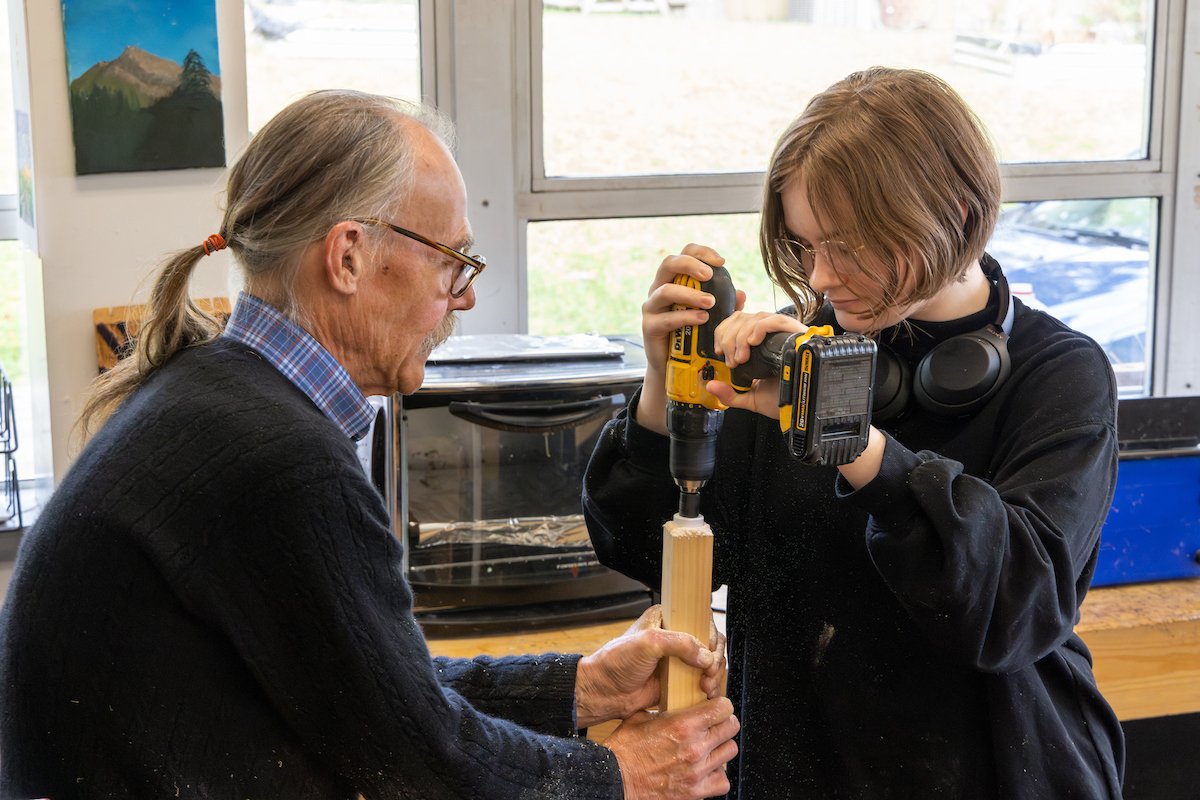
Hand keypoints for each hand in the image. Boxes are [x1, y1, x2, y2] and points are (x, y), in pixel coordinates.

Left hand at [575, 605, 726, 727]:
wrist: (604, 692)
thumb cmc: (616, 663)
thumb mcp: (648, 644)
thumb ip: (679, 644)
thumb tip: (706, 656)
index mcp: (666, 619)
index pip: (700, 619)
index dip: (710, 635)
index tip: (709, 652)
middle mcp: (675, 637)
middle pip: (711, 642)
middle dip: (715, 659)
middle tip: (708, 673)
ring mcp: (678, 659)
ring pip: (710, 662)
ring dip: (714, 674)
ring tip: (706, 686)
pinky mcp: (678, 679)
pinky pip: (702, 680)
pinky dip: (710, 686)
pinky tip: (707, 693)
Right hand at [606, 697, 739, 799]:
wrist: (616, 780)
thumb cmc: (624, 750)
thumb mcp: (642, 718)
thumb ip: (665, 710)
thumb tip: (677, 704)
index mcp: (682, 725)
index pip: (723, 708)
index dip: (721, 705)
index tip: (717, 707)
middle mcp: (694, 747)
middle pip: (731, 727)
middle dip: (723, 723)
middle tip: (714, 725)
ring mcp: (697, 771)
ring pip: (730, 751)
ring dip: (721, 747)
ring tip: (709, 747)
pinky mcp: (696, 791)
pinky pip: (723, 781)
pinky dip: (718, 774)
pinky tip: (706, 769)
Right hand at [635, 244, 744, 434]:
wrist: (673, 365)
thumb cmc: (693, 335)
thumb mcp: (713, 317)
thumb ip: (727, 306)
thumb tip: (741, 294)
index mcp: (674, 280)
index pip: (684, 254)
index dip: (701, 252)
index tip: (721, 261)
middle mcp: (659, 288)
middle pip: (668, 263)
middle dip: (690, 265)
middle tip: (709, 275)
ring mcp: (651, 307)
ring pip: (665, 291)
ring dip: (690, 294)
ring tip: (710, 303)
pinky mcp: (649, 327)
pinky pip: (666, 318)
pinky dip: (685, 317)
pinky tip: (702, 319)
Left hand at [706, 310, 807, 419]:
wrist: (802, 409)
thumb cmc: (783, 402)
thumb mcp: (750, 398)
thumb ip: (730, 394)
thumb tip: (711, 385)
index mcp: (760, 345)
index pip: (739, 320)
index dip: (725, 327)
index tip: (719, 349)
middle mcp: (772, 336)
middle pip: (744, 318)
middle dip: (729, 338)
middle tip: (732, 361)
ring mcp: (785, 334)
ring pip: (757, 318)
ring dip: (741, 337)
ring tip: (741, 359)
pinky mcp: (798, 334)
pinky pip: (776, 320)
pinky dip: (759, 328)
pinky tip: (753, 343)